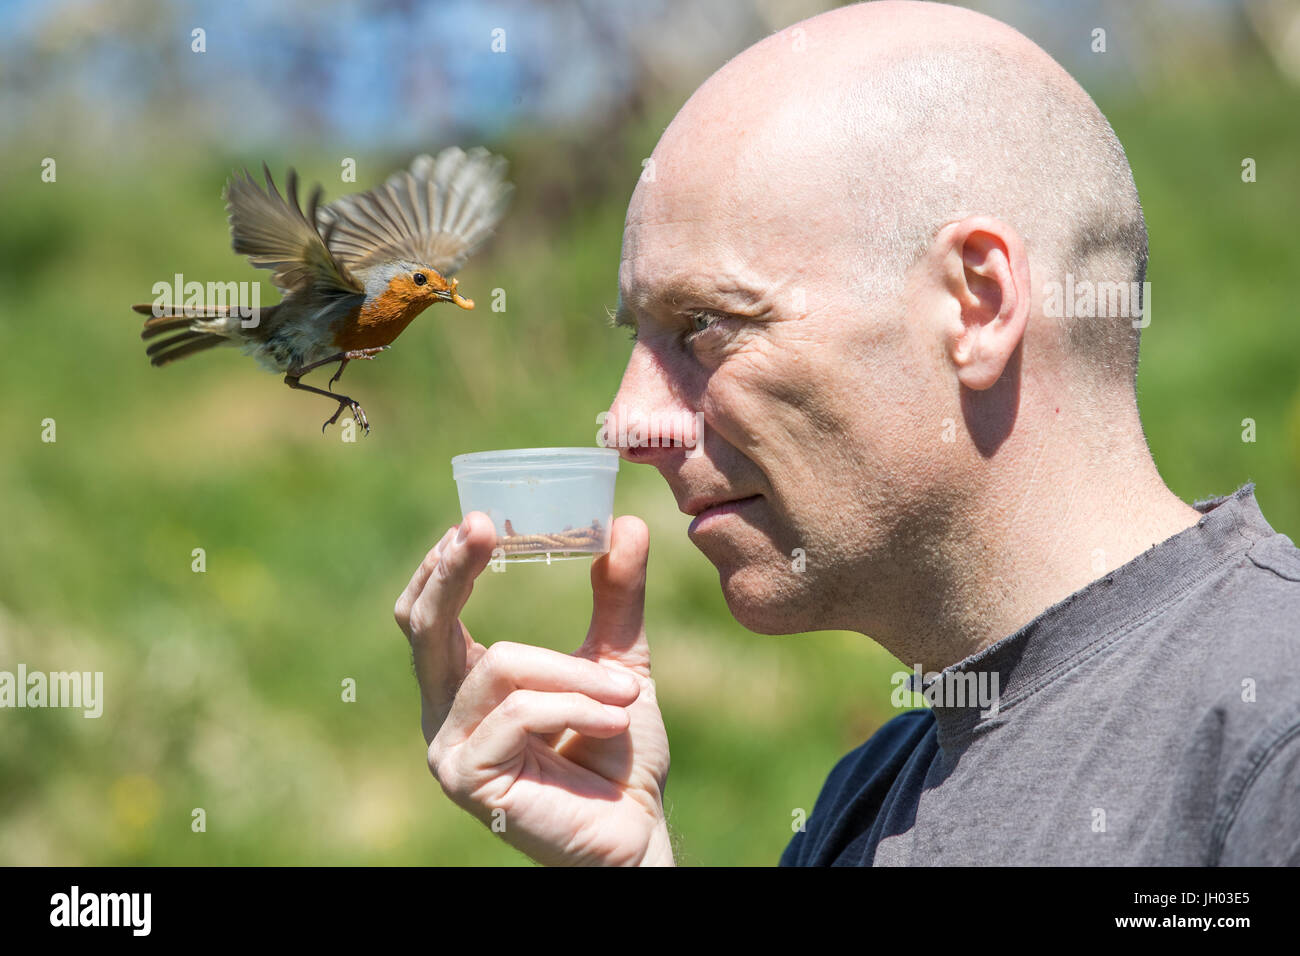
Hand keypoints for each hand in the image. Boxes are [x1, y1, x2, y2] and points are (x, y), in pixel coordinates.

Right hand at [394, 511, 672, 865]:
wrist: (637, 832)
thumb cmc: (619, 754)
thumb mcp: (617, 661)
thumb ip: (616, 597)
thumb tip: (626, 523)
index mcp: (465, 682)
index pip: (428, 612)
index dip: (443, 564)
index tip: (479, 518)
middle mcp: (443, 712)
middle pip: (423, 625)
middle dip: (451, 571)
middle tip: (483, 527)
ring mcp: (447, 750)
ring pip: (499, 666)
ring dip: (573, 672)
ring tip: (624, 694)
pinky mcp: (467, 780)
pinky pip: (518, 713)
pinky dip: (574, 705)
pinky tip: (613, 722)